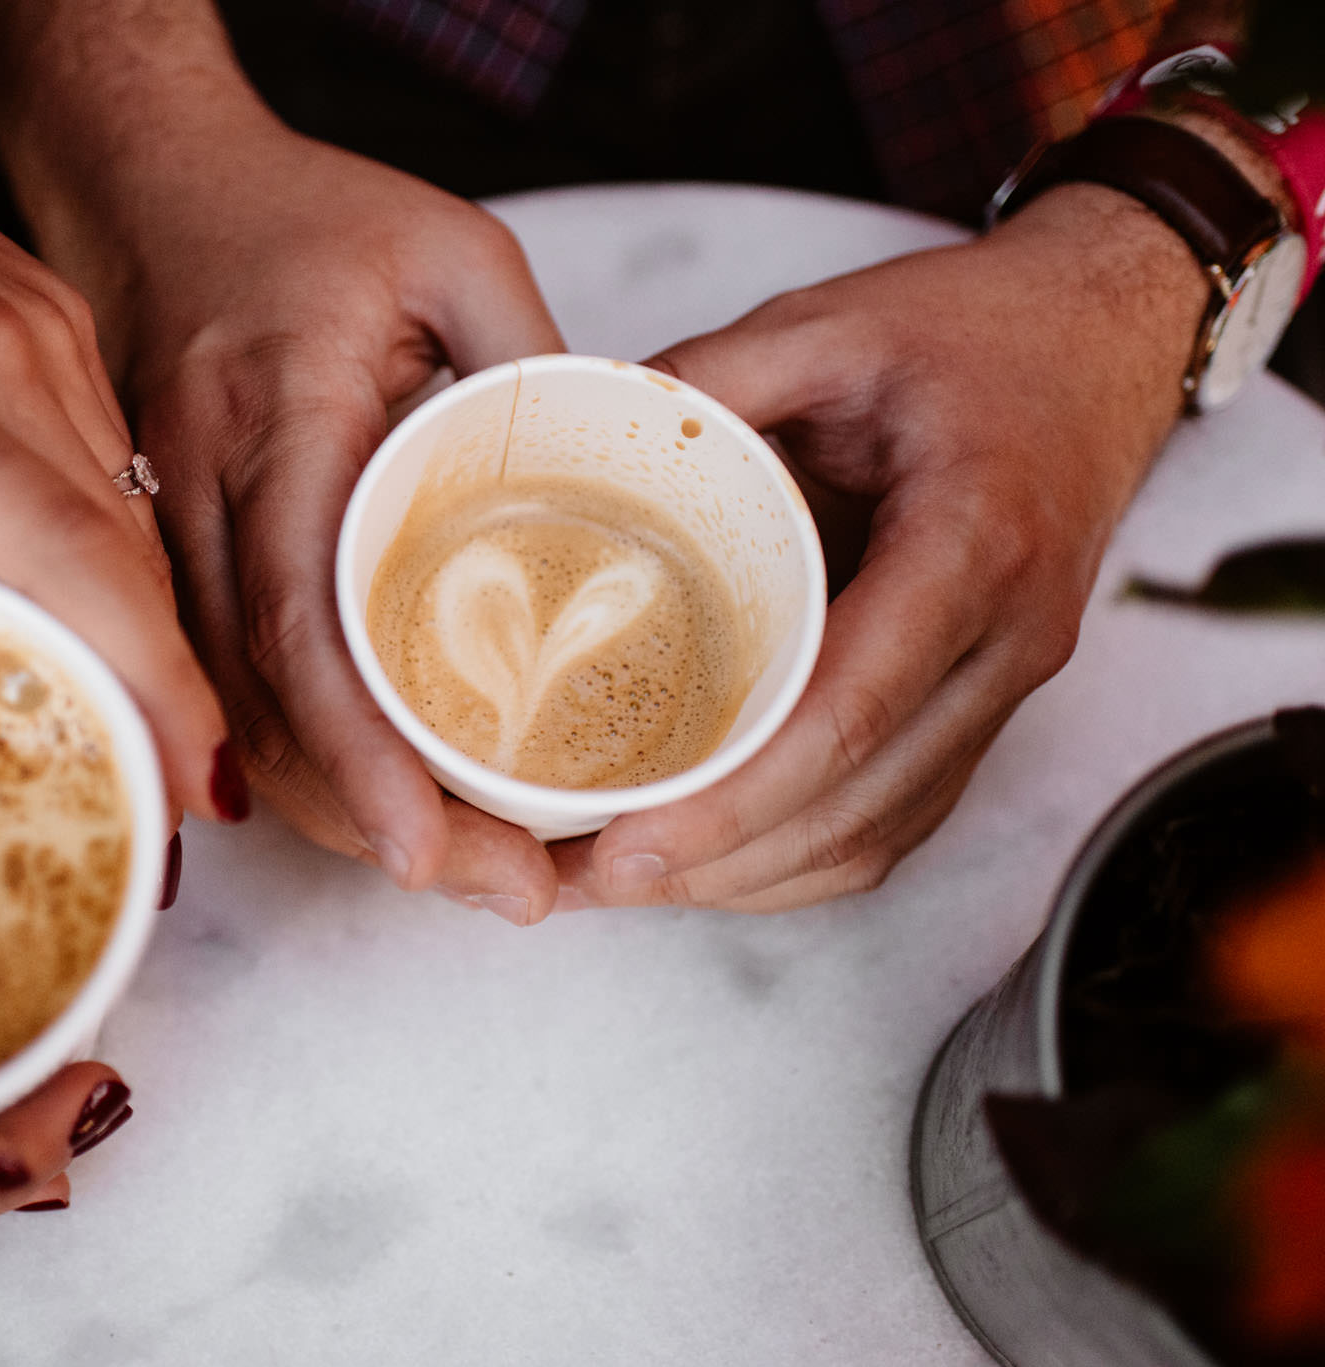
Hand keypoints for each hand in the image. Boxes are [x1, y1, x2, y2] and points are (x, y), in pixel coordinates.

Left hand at [0, 0, 230, 821]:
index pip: (64, 550)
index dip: (144, 674)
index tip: (188, 780)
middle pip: (130, 554)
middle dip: (177, 694)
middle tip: (183, 815)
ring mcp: (43, 339)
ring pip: (140, 515)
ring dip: (159, 635)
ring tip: (161, 748)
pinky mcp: (58, 329)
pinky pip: (121, 465)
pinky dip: (130, 563)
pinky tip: (117, 632)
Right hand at [28, 108, 566, 914]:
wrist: (146, 181)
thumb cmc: (305, 212)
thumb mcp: (454, 252)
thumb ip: (534, 366)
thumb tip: (618, 498)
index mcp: (279, 418)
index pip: (307, 620)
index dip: (362, 753)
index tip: (432, 849)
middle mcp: (198, 492)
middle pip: (264, 704)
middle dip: (374, 820)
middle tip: (500, 889)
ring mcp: (163, 532)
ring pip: (229, 715)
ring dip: (334, 809)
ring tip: (462, 866)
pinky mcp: (161, 554)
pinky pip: (216, 682)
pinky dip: (292, 759)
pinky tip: (370, 803)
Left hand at [552, 184, 1205, 911]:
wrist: (1101, 336)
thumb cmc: (974, 329)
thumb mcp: (829, 322)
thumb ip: (708, 378)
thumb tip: (576, 436)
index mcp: (973, 539)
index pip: (851, 709)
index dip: (737, 796)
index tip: (631, 839)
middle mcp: (1009, 636)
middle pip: (861, 800)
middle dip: (719, 862)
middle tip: (590, 875)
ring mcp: (1009, 682)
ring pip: (880, 831)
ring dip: (752, 875)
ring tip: (624, 877)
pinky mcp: (987, 702)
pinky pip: (899, 814)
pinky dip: (802, 855)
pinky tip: (711, 856)